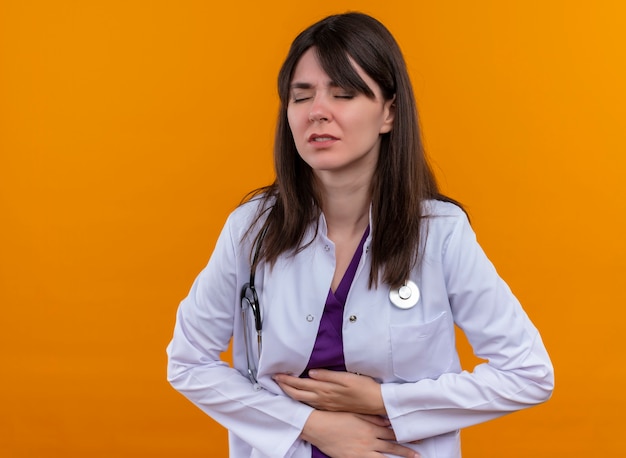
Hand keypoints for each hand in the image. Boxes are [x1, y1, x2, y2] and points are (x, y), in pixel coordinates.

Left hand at [273, 369, 385, 414]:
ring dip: (291, 393)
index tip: (276, 375)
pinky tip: (301, 396)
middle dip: (285, 387)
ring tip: (283, 387)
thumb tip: (311, 372)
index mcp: (325, 389)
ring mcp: (326, 404)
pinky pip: (310, 404)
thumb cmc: (363, 388)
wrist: (376, 402)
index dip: (287, 380)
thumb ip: (328, 375)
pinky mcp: (331, 407)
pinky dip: (301, 398)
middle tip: (275, 380)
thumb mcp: (346, 378)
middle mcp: (323, 399)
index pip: (300, 385)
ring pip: (303, 400)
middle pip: (298, 394)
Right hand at [301, 410, 419, 457]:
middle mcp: (369, 440)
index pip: (392, 432)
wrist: (319, 426)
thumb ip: (372, 417)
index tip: (417, 437)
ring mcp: (361, 451)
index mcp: (370, 427)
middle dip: (406, 451)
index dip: (405, 435)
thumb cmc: (336, 417)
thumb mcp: (355, 413)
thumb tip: (386, 420)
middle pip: (391, 447)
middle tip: (418, 454)